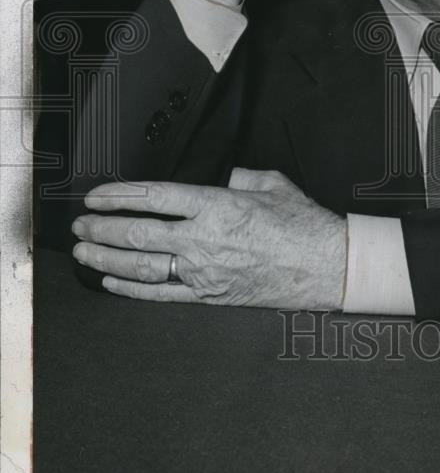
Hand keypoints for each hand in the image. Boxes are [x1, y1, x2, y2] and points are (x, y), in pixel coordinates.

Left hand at [71, 169, 346, 309]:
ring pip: (142, 266)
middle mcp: (204, 239)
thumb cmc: (303, 224)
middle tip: (80, 224)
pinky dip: (131, 289)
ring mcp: (204, 271)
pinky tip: (112, 282)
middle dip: (103, 228)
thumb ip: (241, 177)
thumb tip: (226, 178)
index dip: (119, 196)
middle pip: (139, 233)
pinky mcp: (209, 296)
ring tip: (84, 252)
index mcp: (217, 205)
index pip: (155, 198)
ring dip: (107, 258)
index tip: (96, 196)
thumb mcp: (273, 184)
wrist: (327, 266)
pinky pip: (161, 294)